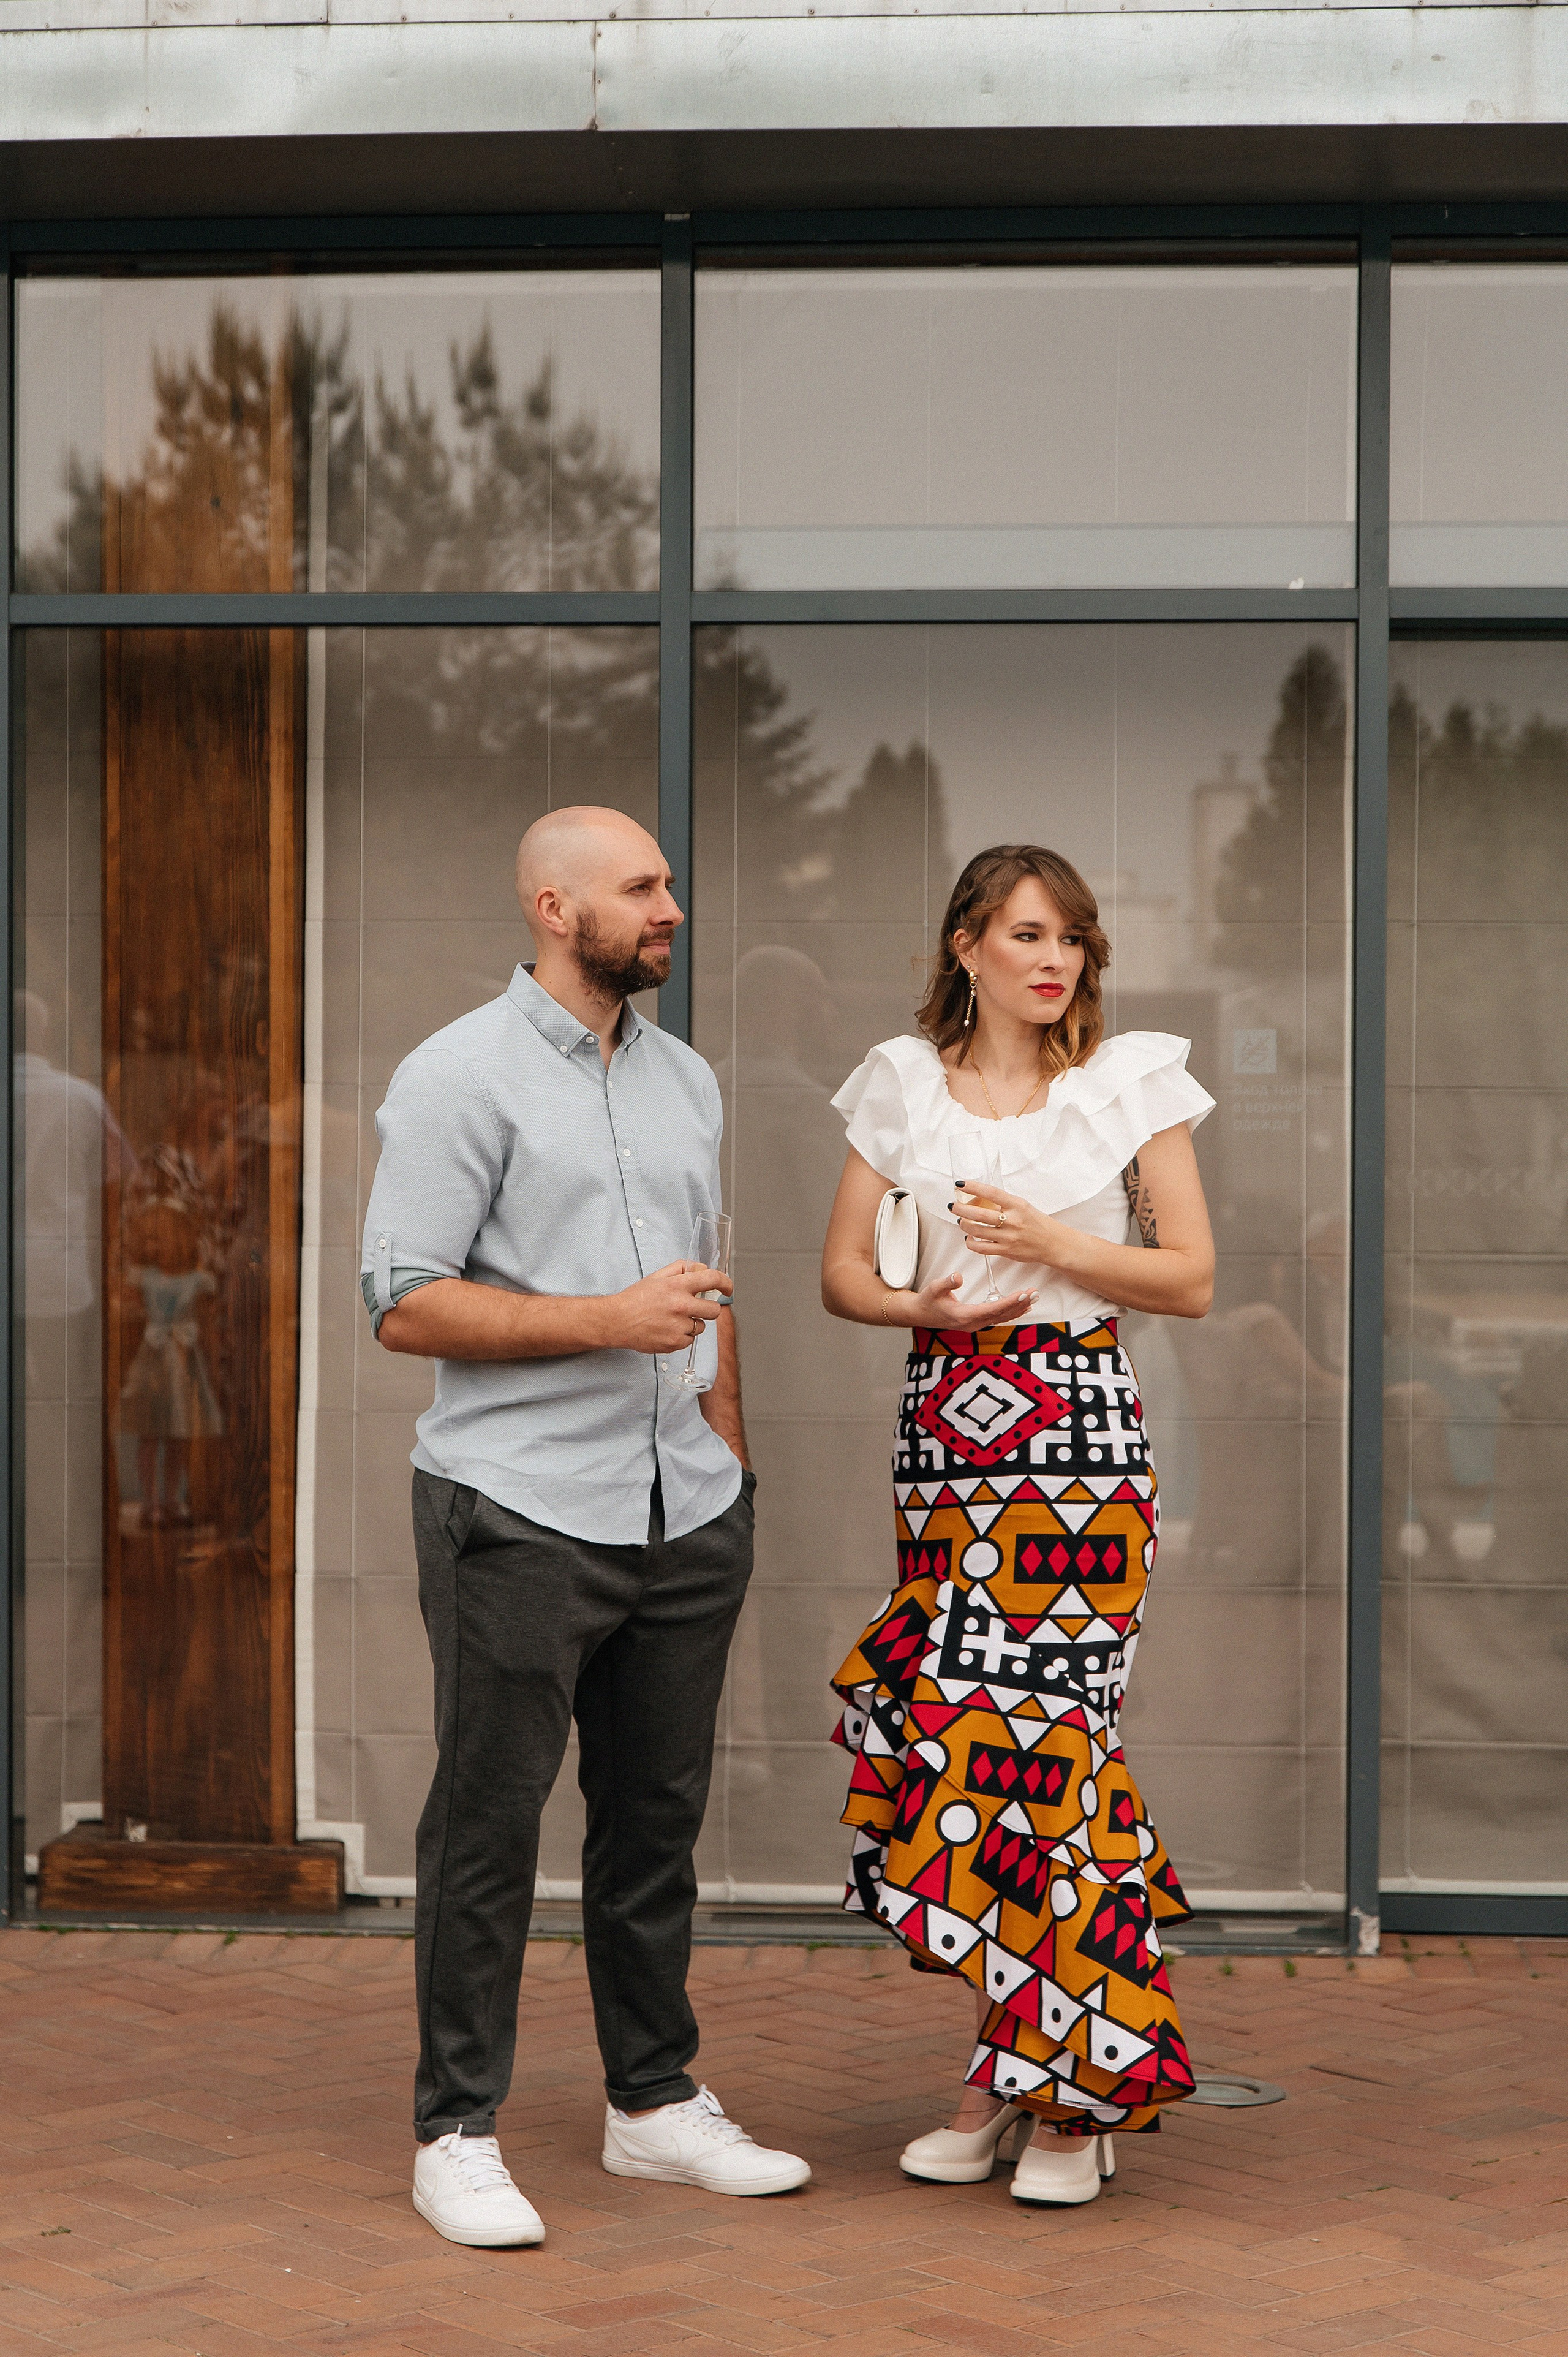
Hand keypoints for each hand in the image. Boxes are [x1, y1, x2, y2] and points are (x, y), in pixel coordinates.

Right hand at [602, 1260, 732, 1354]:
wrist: (617, 1321)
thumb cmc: (635, 1298)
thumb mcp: (657, 1276)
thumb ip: (682, 1268)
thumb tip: (702, 1269)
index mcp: (678, 1286)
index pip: (712, 1280)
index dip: (726, 1283)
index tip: (727, 1288)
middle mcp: (681, 1306)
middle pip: (714, 1310)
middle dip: (708, 1309)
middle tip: (694, 1308)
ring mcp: (679, 1326)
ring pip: (701, 1327)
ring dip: (692, 1323)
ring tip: (672, 1320)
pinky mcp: (674, 1343)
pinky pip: (690, 1340)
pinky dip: (682, 1336)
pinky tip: (667, 1330)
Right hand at [892, 1270, 1037, 1331]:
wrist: (921, 1315)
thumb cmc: (928, 1301)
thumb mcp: (933, 1289)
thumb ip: (946, 1283)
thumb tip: (958, 1276)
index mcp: (963, 1316)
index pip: (991, 1309)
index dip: (1009, 1302)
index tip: (1022, 1294)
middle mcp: (973, 1324)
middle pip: (1001, 1315)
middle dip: (1020, 1304)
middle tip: (1035, 1294)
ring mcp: (976, 1325)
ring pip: (1002, 1318)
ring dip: (1019, 1308)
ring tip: (1034, 1298)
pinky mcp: (977, 1322)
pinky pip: (999, 1318)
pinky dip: (1012, 1312)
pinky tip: (1023, 1307)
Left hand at [950, 1180, 1056, 1266]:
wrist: (1052, 1243)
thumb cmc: (1036, 1223)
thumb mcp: (1023, 1206)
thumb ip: (1004, 1203)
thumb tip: (980, 1196)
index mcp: (1017, 1205)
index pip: (992, 1193)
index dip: (974, 1187)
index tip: (961, 1184)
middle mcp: (1013, 1220)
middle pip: (980, 1214)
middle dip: (961, 1209)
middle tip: (953, 1206)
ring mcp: (1009, 1237)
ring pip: (978, 1231)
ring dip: (964, 1225)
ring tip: (961, 1221)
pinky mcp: (1007, 1251)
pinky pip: (982, 1248)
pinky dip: (971, 1243)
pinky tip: (969, 1239)